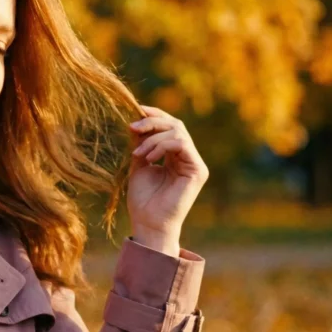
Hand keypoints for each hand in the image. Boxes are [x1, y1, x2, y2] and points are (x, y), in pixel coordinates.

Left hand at [126, 105, 208, 255]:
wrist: (148, 222)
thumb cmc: (143, 199)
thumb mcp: (139, 164)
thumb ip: (141, 143)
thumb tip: (136, 121)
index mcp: (175, 156)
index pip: (169, 126)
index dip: (154, 115)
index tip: (135, 109)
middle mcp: (187, 157)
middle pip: (175, 125)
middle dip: (152, 122)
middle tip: (132, 127)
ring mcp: (195, 163)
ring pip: (178, 132)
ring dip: (153, 138)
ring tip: (138, 153)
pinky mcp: (198, 170)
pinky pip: (182, 144)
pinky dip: (162, 146)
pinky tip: (149, 157)